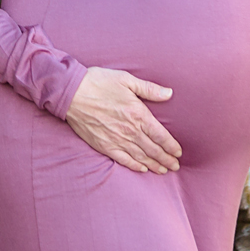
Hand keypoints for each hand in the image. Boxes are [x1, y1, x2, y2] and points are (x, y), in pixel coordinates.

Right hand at [64, 68, 180, 172]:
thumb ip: (149, 89)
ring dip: (154, 165)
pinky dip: (134, 165)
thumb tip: (169, 93)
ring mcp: (116, 139)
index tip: (178, 152)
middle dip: (166, 159)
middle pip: (153, 149)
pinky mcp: (104, 145)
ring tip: (163, 170)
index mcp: (138, 114)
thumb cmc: (99, 82)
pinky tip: (142, 169)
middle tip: (175, 166)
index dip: (171, 146)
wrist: (71, 92)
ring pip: (140, 156)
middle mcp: (130, 130)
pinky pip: (123, 159)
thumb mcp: (126, 79)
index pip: (161, 135)